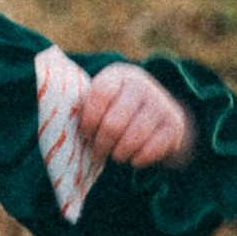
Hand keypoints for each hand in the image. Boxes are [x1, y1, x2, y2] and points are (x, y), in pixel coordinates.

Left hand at [78, 62, 195, 169]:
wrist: (157, 110)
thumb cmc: (115, 108)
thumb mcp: (100, 99)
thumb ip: (83, 108)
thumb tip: (62, 130)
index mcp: (117, 76)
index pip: (100, 94)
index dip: (89, 119)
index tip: (85, 133)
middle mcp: (141, 85)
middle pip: (113, 124)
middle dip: (101, 144)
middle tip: (97, 152)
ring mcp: (161, 104)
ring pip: (132, 140)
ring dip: (119, 154)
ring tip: (115, 155)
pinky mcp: (174, 125)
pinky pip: (151, 151)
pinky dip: (138, 160)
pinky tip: (133, 158)